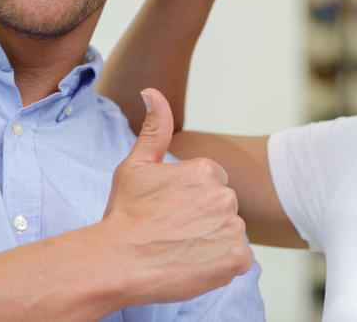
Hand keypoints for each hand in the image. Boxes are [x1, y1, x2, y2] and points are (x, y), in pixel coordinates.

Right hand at [100, 88, 252, 306]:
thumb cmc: (124, 215)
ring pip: (230, 233)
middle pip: (222, 208)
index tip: (170, 213)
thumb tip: (152, 91)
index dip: (190, 200)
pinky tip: (195, 265)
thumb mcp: (135, 165)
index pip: (212, 183)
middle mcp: (224, 195)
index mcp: (205, 170)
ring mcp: (233, 228)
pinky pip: (239, 259)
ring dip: (213, 242)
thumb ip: (155, 128)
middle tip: (173, 234)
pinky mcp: (237, 258)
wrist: (117, 262)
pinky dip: (222, 264)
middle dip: (204, 219)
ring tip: (181, 251)